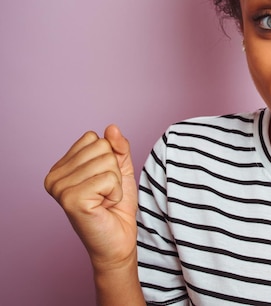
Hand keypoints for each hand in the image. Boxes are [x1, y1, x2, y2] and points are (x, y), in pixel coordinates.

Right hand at [44, 125, 137, 270]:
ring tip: (105, 199)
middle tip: (106, 192)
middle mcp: (54, 177)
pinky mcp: (72, 200)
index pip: (93, 138)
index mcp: (61, 167)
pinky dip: (115, 192)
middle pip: (101, 147)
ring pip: (107, 161)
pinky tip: (106, 206)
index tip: (103, 181)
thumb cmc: (116, 206)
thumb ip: (117, 147)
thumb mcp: (120, 169)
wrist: (118, 239)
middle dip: (114, 170)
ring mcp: (60, 188)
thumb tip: (112, 128)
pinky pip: (108, 178)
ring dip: (116, 182)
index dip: (109, 157)